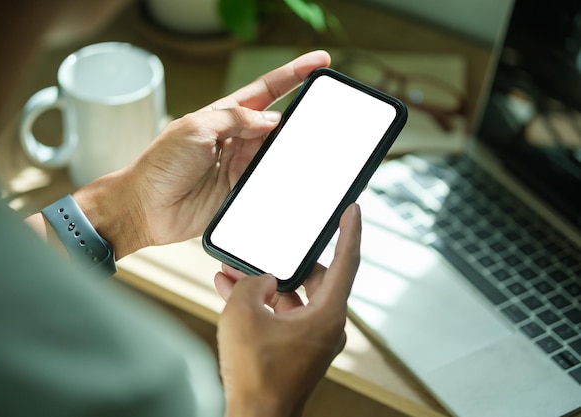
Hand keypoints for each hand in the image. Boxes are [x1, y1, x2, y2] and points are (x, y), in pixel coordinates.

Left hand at [69, 50, 330, 258]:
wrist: (145, 207)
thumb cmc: (160, 164)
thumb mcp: (195, 128)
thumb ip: (235, 119)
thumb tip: (270, 120)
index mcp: (223, 115)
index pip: (266, 91)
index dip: (293, 76)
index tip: (319, 62)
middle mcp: (236, 138)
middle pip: (277, 123)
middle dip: (300, 117)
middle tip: (326, 111)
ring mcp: (239, 165)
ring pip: (277, 152)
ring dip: (293, 149)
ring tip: (313, 145)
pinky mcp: (241, 191)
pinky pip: (268, 181)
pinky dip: (283, 177)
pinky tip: (295, 173)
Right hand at [214, 203, 360, 416]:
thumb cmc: (255, 374)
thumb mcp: (243, 313)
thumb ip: (252, 283)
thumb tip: (261, 280)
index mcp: (327, 315)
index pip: (346, 262)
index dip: (350, 231)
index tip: (354, 210)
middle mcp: (325, 325)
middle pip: (314, 278)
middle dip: (285, 260)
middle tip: (272, 241)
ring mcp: (311, 338)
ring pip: (291, 296)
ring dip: (264, 283)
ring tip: (234, 269)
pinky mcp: (295, 347)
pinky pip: (281, 314)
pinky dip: (261, 302)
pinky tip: (230, 290)